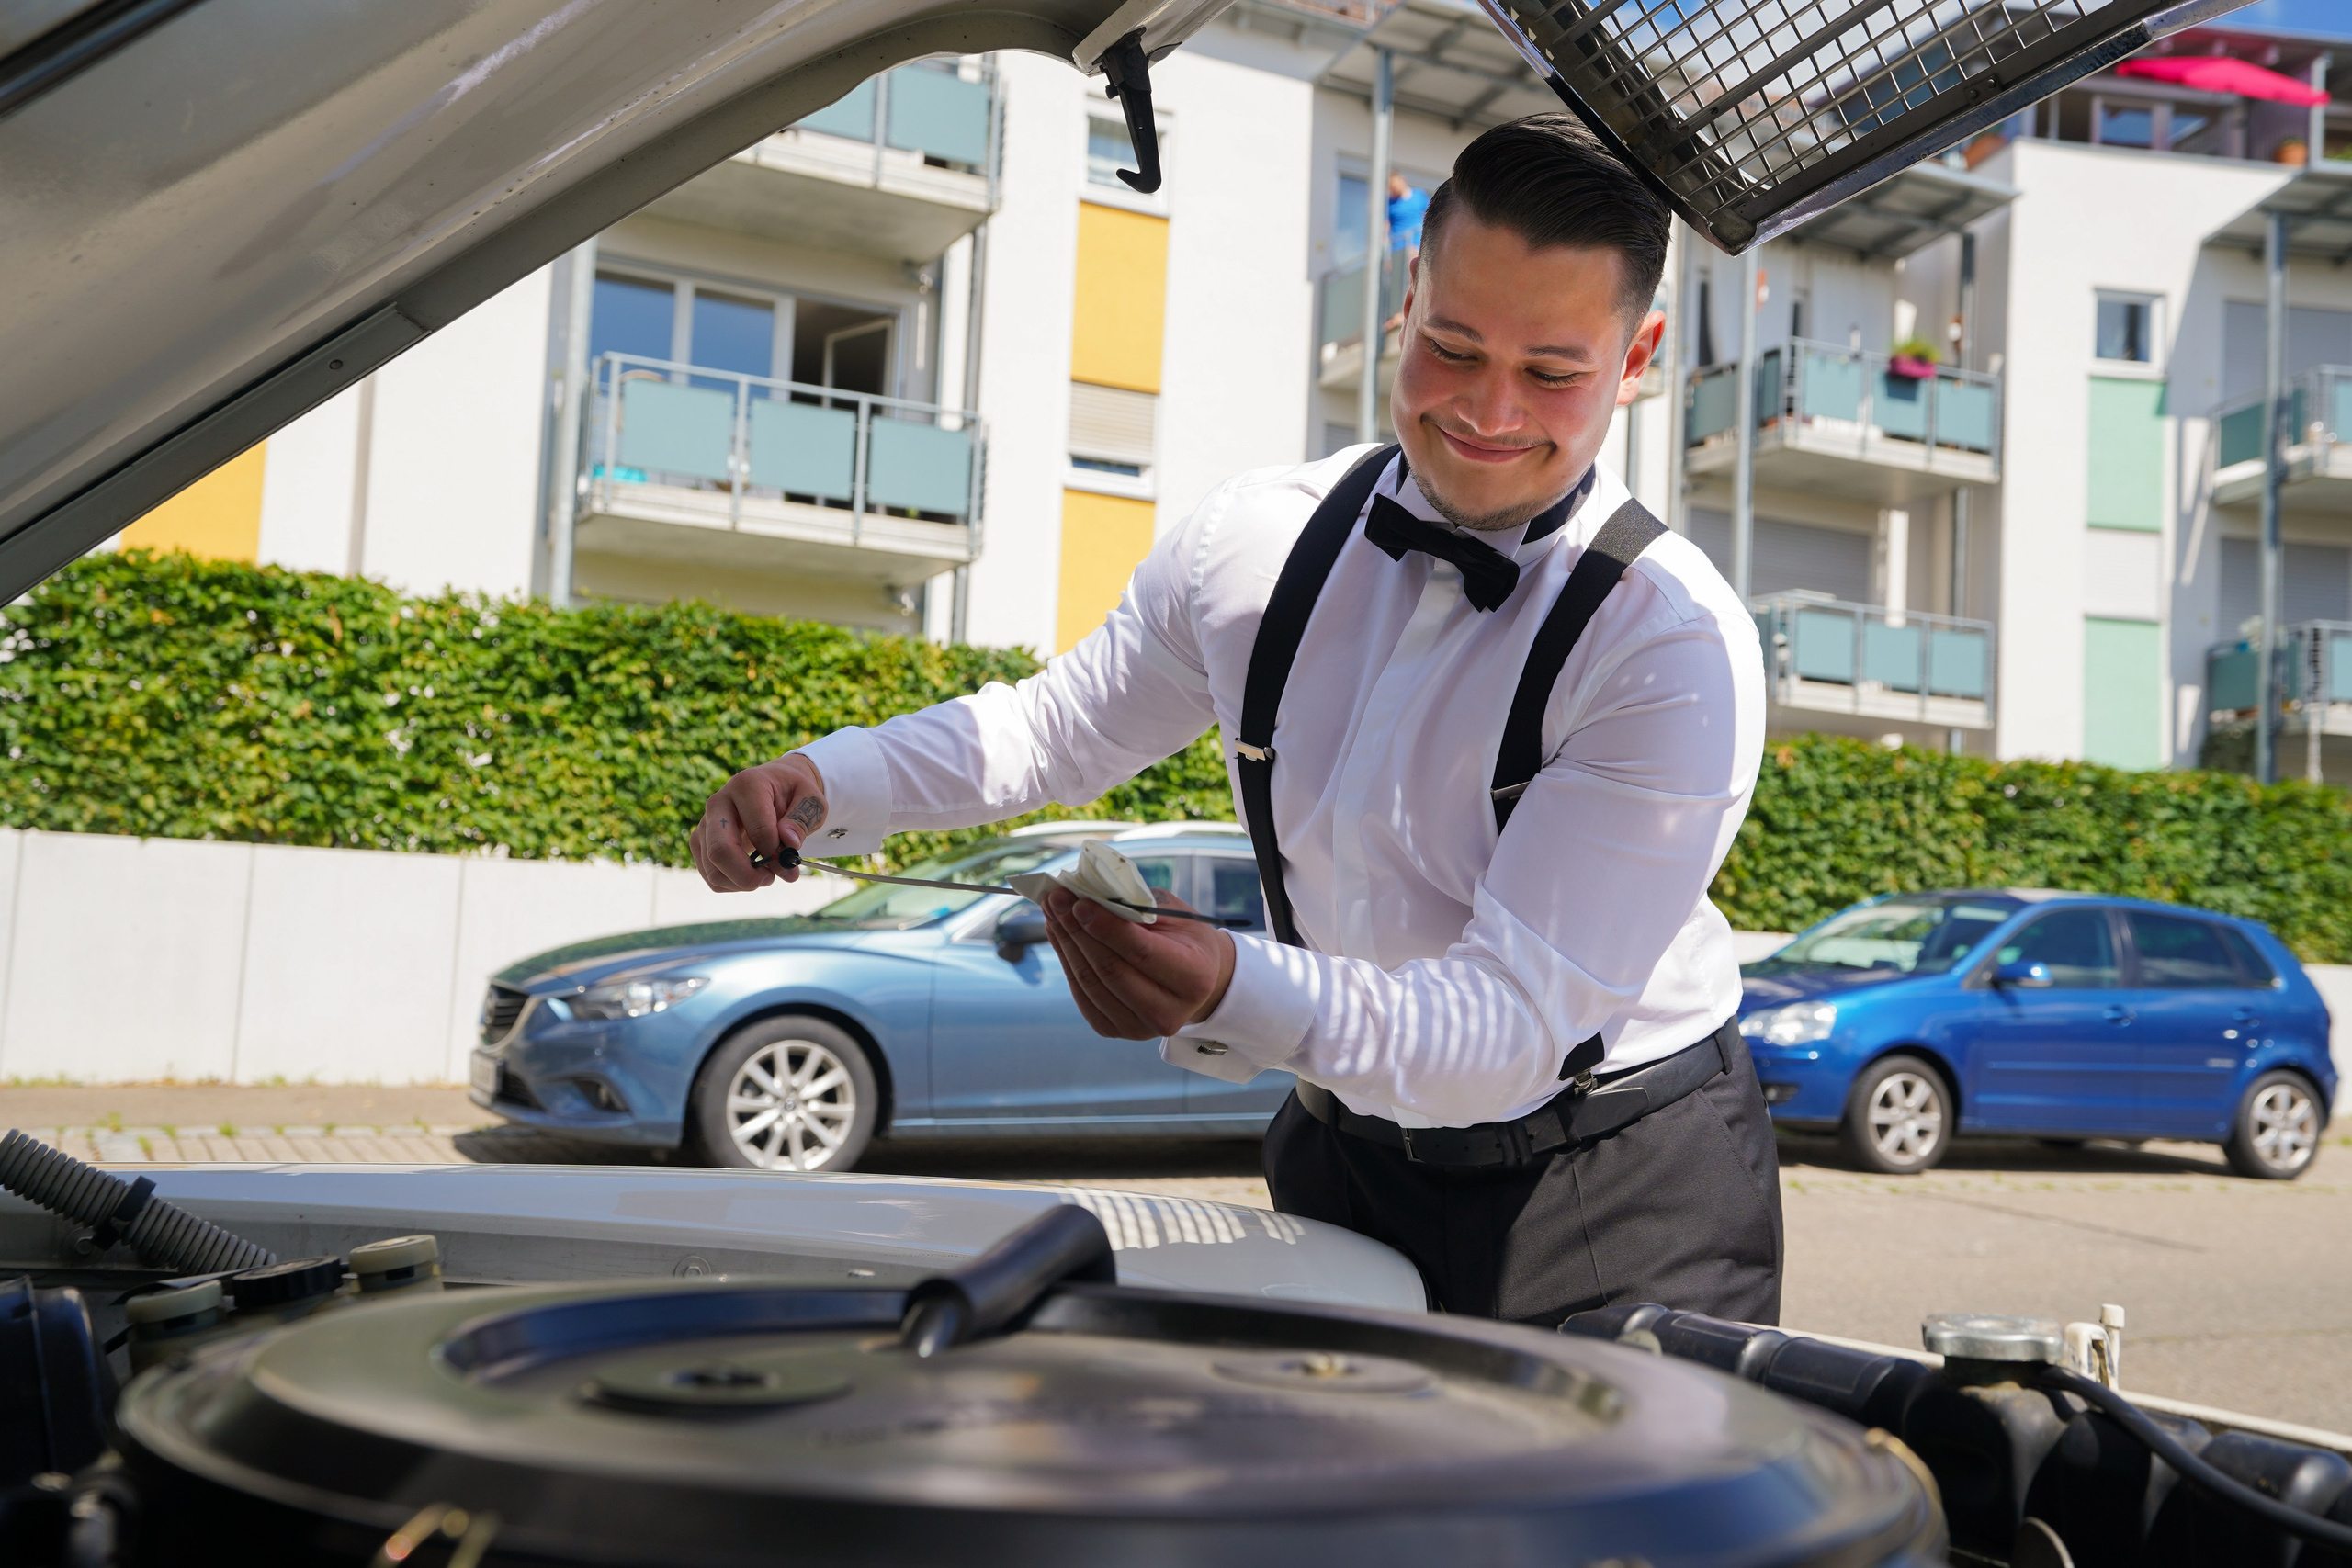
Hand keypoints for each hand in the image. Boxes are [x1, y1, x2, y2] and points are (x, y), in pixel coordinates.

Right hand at [690, 755, 828, 890]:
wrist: (773, 786)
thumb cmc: (792, 794)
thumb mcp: (811, 799)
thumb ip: (802, 819)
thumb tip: (788, 844)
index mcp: (747, 786)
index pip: (758, 830)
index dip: (776, 853)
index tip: (790, 860)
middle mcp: (718, 802)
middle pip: (720, 851)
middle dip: (748, 876)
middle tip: (771, 878)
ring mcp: (704, 823)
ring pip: (713, 869)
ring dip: (742, 883)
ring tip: (766, 875)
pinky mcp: (700, 842)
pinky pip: (711, 876)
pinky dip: (734, 884)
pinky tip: (751, 874)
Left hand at [1041, 886, 1237, 1039]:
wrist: (1194, 981)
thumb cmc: (1185, 939)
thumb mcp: (1176, 915)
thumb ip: (1139, 907)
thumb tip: (1090, 895)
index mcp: (1193, 979)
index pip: (1141, 952)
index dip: (1106, 927)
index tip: (1079, 902)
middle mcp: (1168, 1012)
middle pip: (1110, 969)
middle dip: (1078, 930)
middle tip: (1057, 899)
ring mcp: (1139, 1027)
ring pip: (1090, 982)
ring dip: (1066, 943)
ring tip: (1052, 911)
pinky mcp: (1114, 1030)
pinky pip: (1081, 994)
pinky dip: (1067, 960)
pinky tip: (1058, 934)